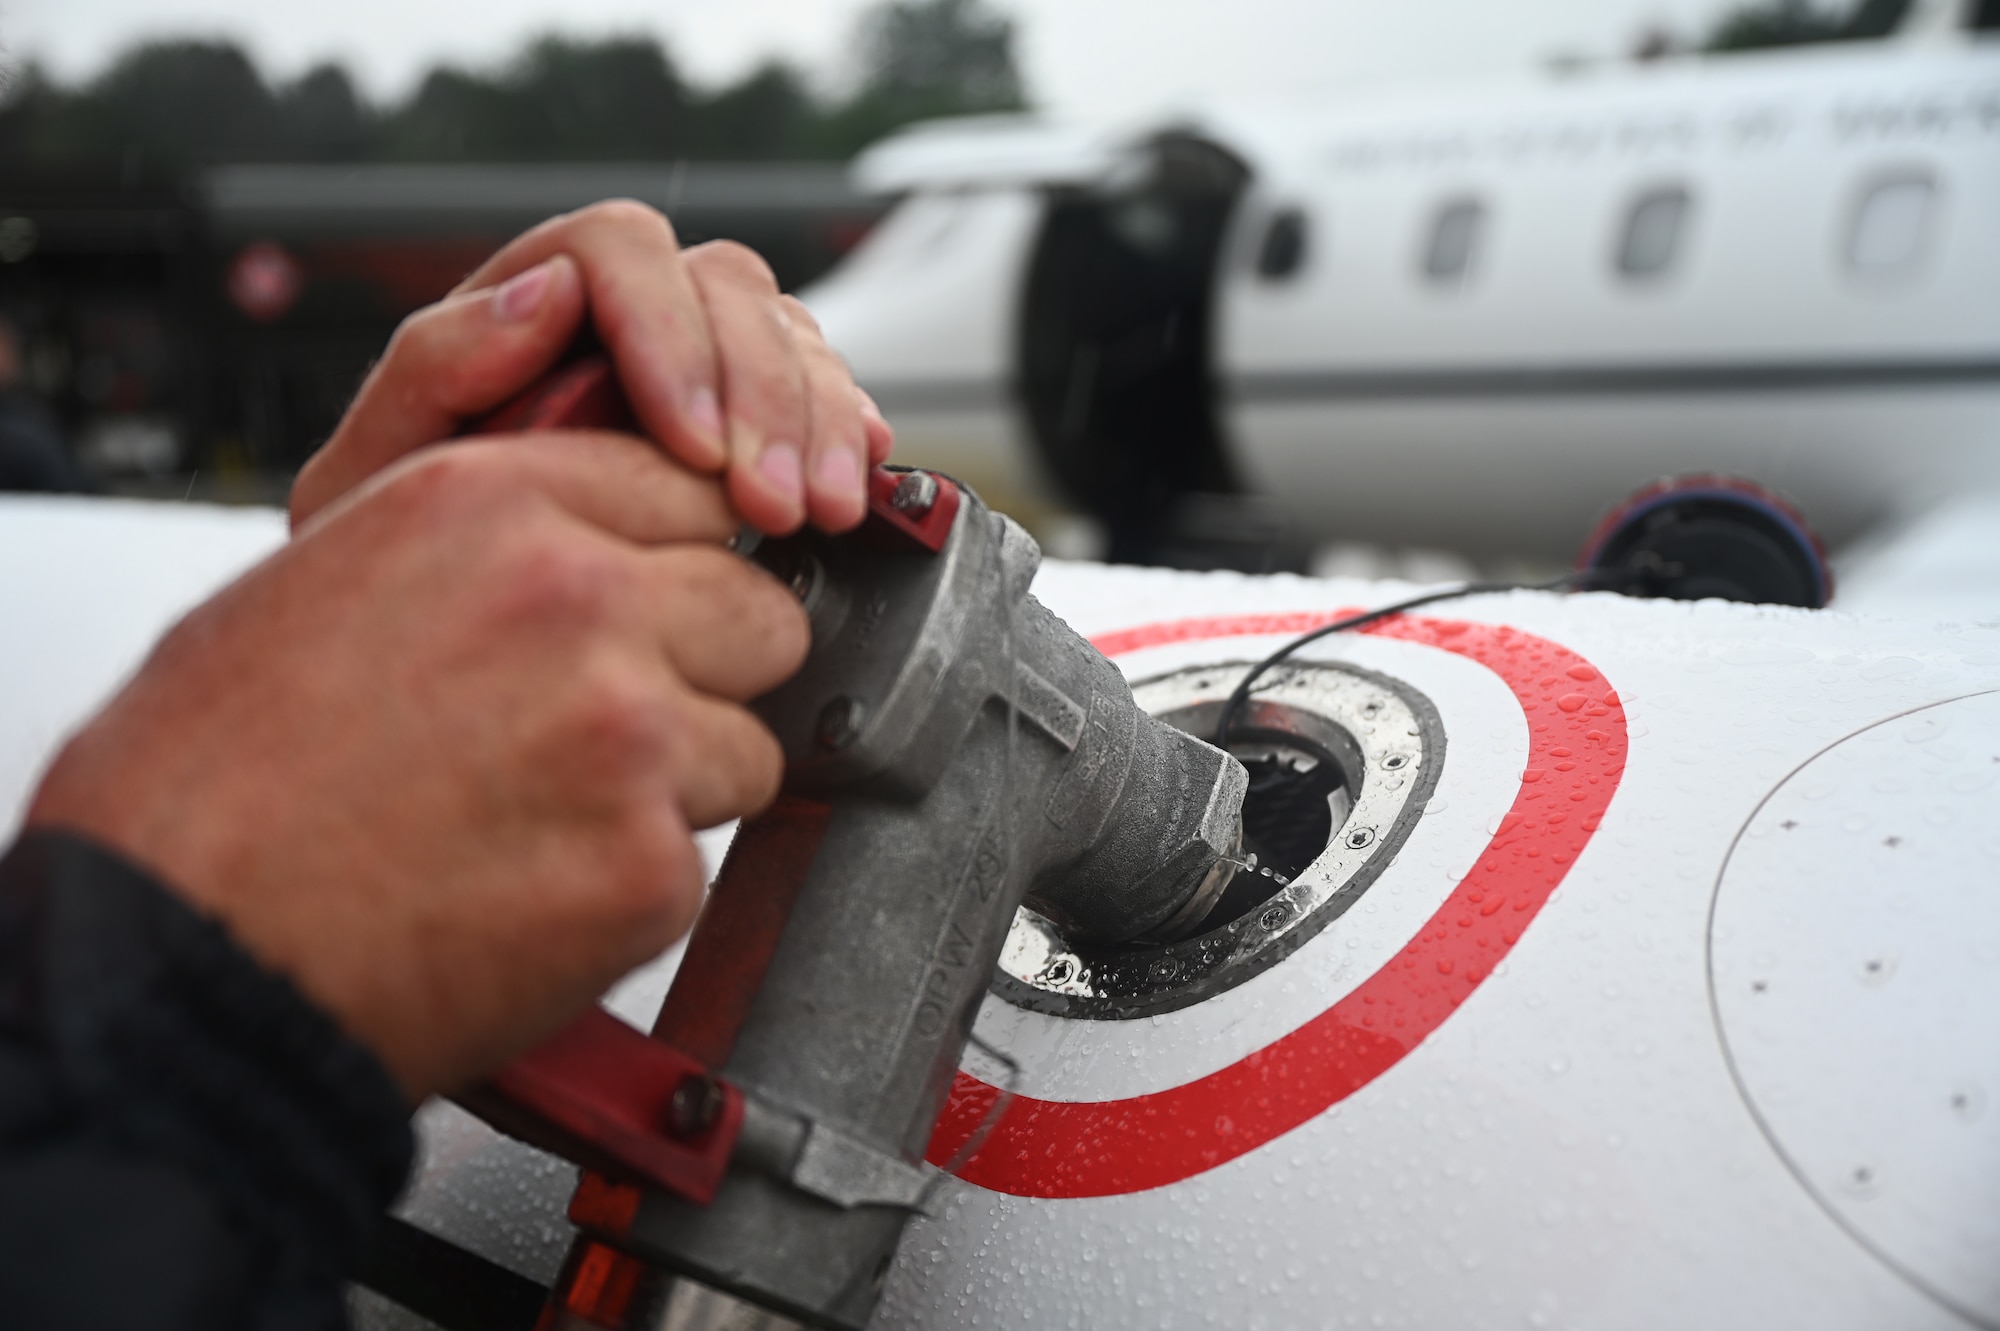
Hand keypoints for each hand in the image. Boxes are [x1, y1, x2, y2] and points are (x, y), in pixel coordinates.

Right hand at [30, 433, 808, 1100]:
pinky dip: (636, 889)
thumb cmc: (212, 780)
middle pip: (758, 610)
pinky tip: (534, 893)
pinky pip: (699, 861)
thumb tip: (602, 539)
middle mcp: (575, 600)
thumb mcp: (330, 570)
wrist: (176, 950)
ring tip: (553, 822)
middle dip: (708, 670)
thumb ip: (493, 535)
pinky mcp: (645, 866)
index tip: (662, 603)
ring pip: (750, 744)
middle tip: (616, 726)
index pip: (688, 490)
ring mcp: (626, 734)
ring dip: (682, 787)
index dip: (678, 559)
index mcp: (488, 504)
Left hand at [290, 200, 893, 535]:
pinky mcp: (751, 415)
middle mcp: (619, 311)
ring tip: (820, 517)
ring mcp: (694, 358)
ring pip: (787, 332)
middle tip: (771, 508)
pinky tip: (849, 484)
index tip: (691, 446)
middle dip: (763, 399)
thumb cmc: (394, 553)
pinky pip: (822, 388)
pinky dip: (845, 433)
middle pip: (723, 287)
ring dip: (816, 424)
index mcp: (523, 297)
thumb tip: (543, 293)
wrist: (435, 634)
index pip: (617, 251)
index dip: (670, 336)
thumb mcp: (378, 475)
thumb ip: (436, 370)